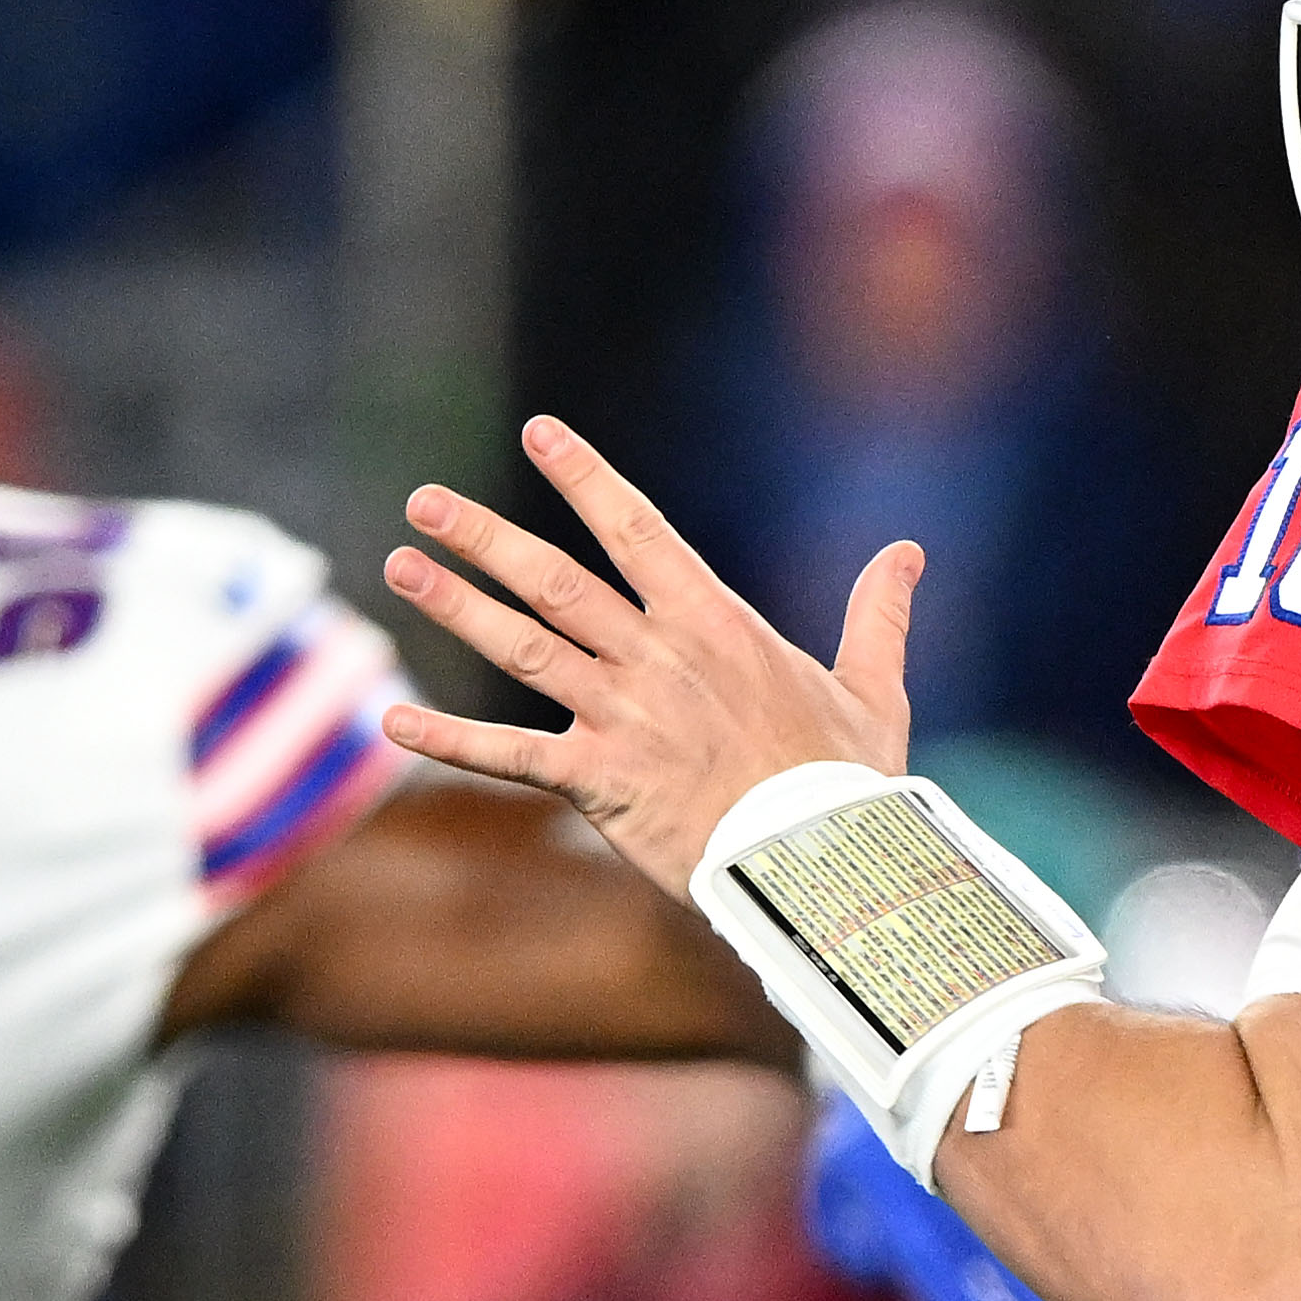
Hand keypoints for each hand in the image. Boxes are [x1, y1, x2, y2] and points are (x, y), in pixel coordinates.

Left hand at [379, 417, 918, 892]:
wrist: (826, 866)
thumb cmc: (849, 783)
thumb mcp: (874, 689)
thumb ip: (878, 616)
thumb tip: (907, 552)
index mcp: (715, 622)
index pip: (637, 528)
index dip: (584, 477)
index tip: (538, 434)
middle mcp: (658, 657)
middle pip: (554, 581)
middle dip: (483, 536)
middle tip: (423, 501)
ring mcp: (623, 717)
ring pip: (522, 648)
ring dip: (455, 606)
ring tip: (397, 566)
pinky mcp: (599, 783)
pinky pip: (510, 754)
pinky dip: (449, 737)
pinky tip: (393, 717)